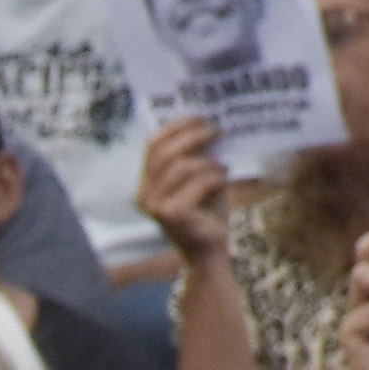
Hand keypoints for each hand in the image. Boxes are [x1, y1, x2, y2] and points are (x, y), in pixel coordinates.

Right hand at [136, 112, 232, 265]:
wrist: (210, 253)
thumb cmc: (206, 214)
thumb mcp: (200, 178)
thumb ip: (197, 156)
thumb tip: (209, 123)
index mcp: (146, 183)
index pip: (153, 145)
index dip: (175, 127)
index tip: (200, 116)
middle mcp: (144, 194)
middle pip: (165, 152)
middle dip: (193, 136)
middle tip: (218, 130)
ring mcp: (154, 206)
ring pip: (182, 167)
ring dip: (208, 162)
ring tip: (223, 166)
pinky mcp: (170, 215)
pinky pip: (197, 183)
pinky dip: (215, 178)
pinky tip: (224, 182)